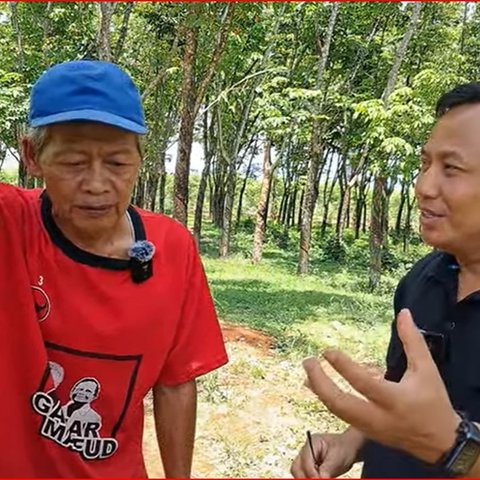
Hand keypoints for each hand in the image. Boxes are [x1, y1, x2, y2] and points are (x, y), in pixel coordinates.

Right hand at [291, 429, 363, 477]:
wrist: (349, 448)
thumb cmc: (344, 449)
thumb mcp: (337, 460)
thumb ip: (326, 471)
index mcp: (312, 442)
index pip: (305, 460)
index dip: (311, 473)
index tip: (319, 479)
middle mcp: (306, 450)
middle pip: (296, 467)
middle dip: (304, 477)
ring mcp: (307, 458)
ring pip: (298, 472)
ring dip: (306, 478)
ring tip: (321, 478)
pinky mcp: (310, 466)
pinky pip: (305, 475)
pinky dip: (311, 478)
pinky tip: (320, 478)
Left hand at [303, 309, 459, 464]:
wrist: (440, 442)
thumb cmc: (433, 401)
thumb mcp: (427, 369)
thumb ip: (413, 340)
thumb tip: (403, 313)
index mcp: (395, 400)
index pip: (363, 384)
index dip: (343, 367)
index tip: (327, 351)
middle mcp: (378, 417)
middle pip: (340, 404)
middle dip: (320, 383)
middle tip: (308, 361)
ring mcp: (369, 428)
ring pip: (336, 411)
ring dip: (319, 390)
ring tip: (307, 370)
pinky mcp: (365, 432)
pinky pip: (340, 415)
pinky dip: (326, 399)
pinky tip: (314, 385)